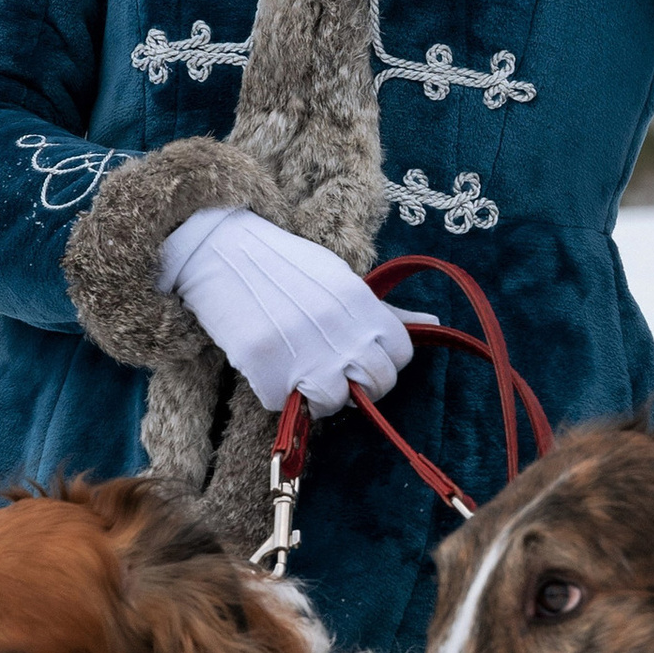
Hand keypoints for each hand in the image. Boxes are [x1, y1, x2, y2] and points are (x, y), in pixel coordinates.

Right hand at [155, 208, 415, 415]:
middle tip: (333, 373)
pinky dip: (275, 393)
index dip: (385, 363)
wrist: (220, 248)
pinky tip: (267, 366)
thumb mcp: (340, 279)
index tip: (362, 358)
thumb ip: (382, 310)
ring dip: (319, 397)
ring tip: (301, 374)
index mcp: (360, 303)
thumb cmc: (283, 265)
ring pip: (334, 404)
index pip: (401, 355)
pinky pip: (283, 403)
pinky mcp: (265, 365)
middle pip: (376, 385)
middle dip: (358, 386)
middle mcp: (338, 328)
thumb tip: (433, 324)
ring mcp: (302, 348)